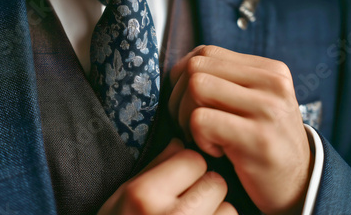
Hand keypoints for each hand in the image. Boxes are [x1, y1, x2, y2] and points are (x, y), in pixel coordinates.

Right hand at [98, 139, 236, 214]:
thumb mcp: (121, 197)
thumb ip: (152, 167)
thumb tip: (180, 142)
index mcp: (144, 195)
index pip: (193, 159)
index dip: (188, 168)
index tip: (179, 179)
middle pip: (215, 182)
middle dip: (205, 190)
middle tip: (187, 204)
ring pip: (228, 210)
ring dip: (216, 214)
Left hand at [168, 45, 312, 213]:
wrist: (298, 185)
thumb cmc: (263, 143)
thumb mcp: (254, 103)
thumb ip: (226, 80)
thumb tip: (180, 68)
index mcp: (270, 70)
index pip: (206, 52)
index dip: (183, 78)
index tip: (190, 104)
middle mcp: (273, 83)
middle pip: (196, 68)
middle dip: (179, 97)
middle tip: (190, 124)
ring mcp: (268, 109)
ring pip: (196, 87)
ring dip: (185, 116)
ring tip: (203, 136)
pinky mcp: (258, 139)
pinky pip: (200, 119)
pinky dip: (197, 137)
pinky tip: (216, 151)